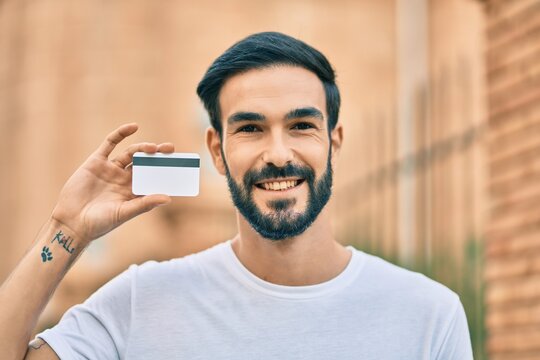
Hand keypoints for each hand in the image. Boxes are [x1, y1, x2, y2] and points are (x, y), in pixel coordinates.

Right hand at [50, 123, 172, 244]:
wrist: (72, 222)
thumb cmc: (100, 223)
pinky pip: (110, 144)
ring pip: (131, 153)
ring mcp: (111, 169)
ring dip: (142, 148)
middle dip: (158, 156)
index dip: (165, 170)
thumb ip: (145, 204)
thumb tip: (168, 197)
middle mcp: (124, 179)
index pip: (153, 177)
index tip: (179, 165)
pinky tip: (133, 127)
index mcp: (134, 191)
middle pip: (145, 163)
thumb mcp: (125, 213)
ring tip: (153, 148)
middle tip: (171, 149)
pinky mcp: (96, 162)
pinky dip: (121, 134)